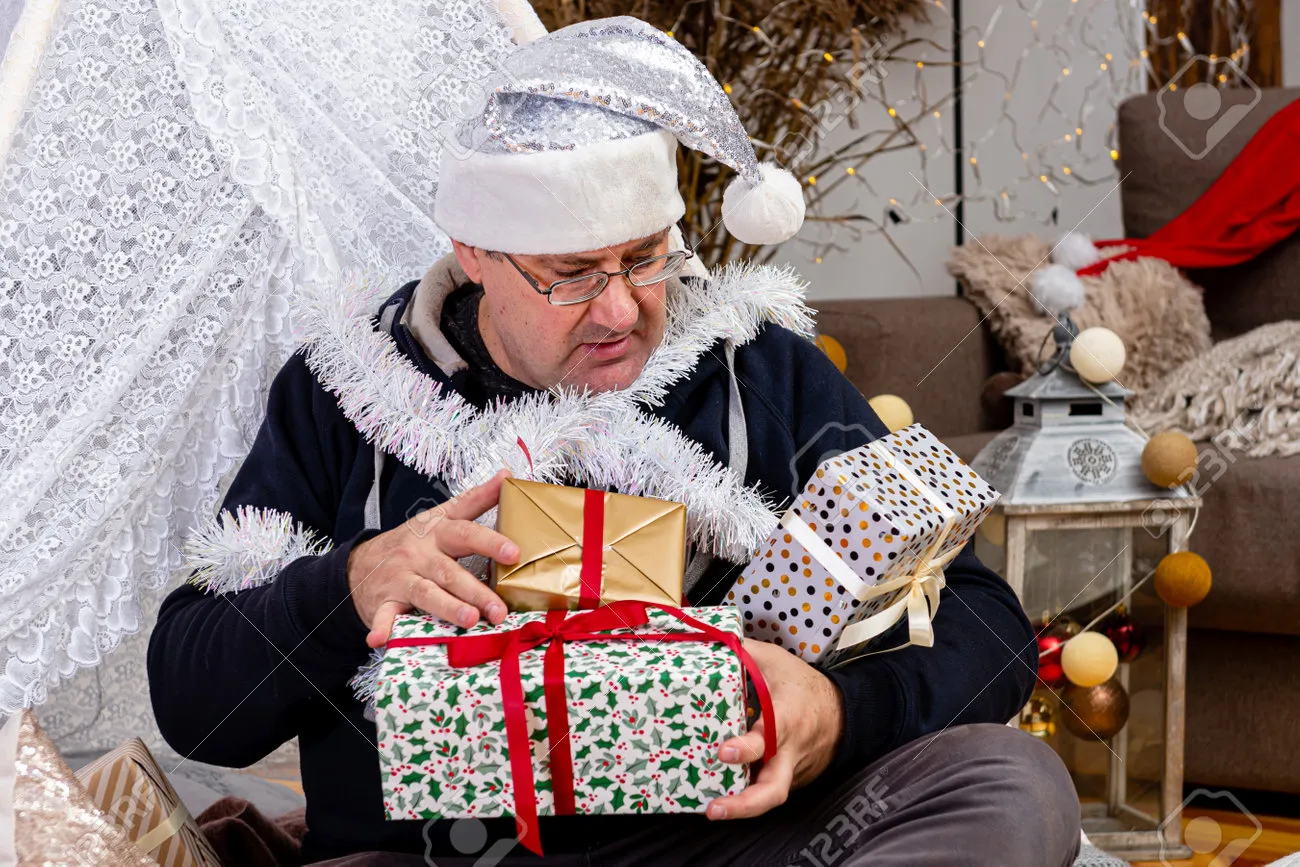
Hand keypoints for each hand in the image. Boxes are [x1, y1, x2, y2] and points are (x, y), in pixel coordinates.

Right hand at [347, 469, 519, 647]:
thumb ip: (476, 500)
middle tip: (499, 607)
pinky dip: (382, 626)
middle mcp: (420, 552)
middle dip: (476, 590)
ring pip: (426, 592)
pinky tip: (382, 639)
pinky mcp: (384, 599)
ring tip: (470, 620)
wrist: (361, 562)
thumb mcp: (442, 515)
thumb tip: (507, 475)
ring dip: (447, 607)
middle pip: (450, 570)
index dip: (490, 541)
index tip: (514, 552)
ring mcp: (401, 576)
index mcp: (437, 531)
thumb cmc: (414, 541)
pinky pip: (384, 614)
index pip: (466, 532)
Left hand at [707, 639, 844, 819]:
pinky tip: (722, 795)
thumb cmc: (804, 686)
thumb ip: (743, 653)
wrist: (842, 713)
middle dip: (745, 804)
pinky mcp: (788, 781)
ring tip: (712, 810)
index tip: (724, 752)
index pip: (769, 738)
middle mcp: (789, 752)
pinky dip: (746, 797)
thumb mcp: (776, 661)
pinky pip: (766, 790)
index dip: (747, 748)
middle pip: (773, 790)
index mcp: (786, 719)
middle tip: (715, 809)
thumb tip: (712, 642)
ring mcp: (790, 771)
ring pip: (769, 798)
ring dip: (741, 808)